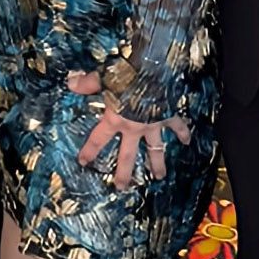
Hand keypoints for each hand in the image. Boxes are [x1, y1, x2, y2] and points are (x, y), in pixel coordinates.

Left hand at [68, 69, 192, 189]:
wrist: (154, 70)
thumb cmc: (127, 75)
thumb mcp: (103, 78)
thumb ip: (87, 83)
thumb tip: (70, 83)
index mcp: (115, 119)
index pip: (98, 138)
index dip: (90, 150)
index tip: (83, 162)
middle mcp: (134, 127)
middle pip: (127, 155)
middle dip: (124, 172)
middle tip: (122, 187)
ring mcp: (154, 124)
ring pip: (155, 149)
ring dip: (157, 163)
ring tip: (159, 176)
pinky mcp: (169, 116)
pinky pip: (178, 127)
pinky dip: (183, 133)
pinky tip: (187, 141)